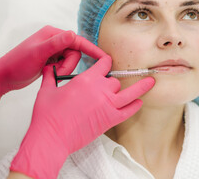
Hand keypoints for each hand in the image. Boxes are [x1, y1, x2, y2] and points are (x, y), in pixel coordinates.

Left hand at [0, 25, 103, 109]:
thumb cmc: (17, 64)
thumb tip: (73, 34)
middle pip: (75, 52)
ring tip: (49, 72)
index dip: (91, 49)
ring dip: (63, 69)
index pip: (77, 40)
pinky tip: (49, 72)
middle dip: (68, 64)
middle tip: (55, 71)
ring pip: (71, 60)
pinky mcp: (52, 60)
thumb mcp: (38, 53)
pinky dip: (60, 71)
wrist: (5, 76)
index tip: (104, 58)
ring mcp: (53, 50)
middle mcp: (54, 40)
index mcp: (52, 34)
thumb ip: (56, 43)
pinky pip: (65, 65)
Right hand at [10, 55, 154, 178]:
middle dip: (112, 82)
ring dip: (142, 87)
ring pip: (130, 93)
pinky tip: (140, 103)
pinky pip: (128, 111)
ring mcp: (107, 105)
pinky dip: (135, 106)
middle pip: (115, 80)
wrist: (50, 137)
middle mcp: (100, 90)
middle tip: (109, 86)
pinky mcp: (110, 120)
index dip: (106, 62)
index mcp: (86, 79)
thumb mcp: (47, 90)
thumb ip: (52, 75)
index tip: (108, 63)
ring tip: (151, 82)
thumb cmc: (47, 115)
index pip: (104, 63)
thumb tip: (51, 67)